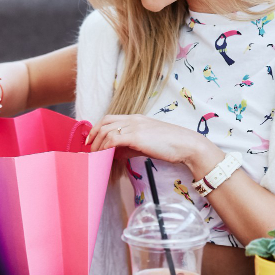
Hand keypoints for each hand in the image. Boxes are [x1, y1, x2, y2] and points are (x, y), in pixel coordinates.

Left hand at [85, 114, 220, 170]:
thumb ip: (130, 147)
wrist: (186, 145)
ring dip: (98, 144)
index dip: (97, 128)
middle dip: (93, 135)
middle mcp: (133, 119)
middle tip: (88, 148)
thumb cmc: (169, 146)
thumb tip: (116, 154)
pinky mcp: (137, 136)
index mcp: (136, 118)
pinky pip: (114, 139)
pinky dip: (106, 147)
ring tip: (95, 156)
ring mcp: (135, 126)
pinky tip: (104, 156)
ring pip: (107, 130)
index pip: (110, 118)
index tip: (91, 141)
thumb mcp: (146, 144)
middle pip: (105, 122)